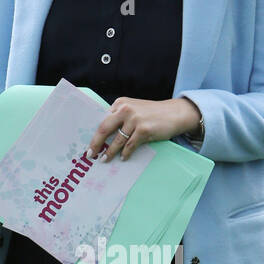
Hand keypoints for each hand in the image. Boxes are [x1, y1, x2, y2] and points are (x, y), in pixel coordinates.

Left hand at [87, 97, 201, 162]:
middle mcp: (125, 109)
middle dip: (96, 143)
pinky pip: (130, 145)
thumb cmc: (152, 114)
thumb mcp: (134, 110)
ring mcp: (135, 119)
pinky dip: (125, 153)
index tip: (88, 144)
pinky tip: (123, 158)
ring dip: (110, 152)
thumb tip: (103, 137)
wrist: (174, 113)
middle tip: (90, 154)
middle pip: (104, 129)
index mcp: (120, 103)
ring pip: (117, 140)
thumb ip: (120, 118)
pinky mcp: (144, 130)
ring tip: (104, 159)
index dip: (94, 134)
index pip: (102, 120)